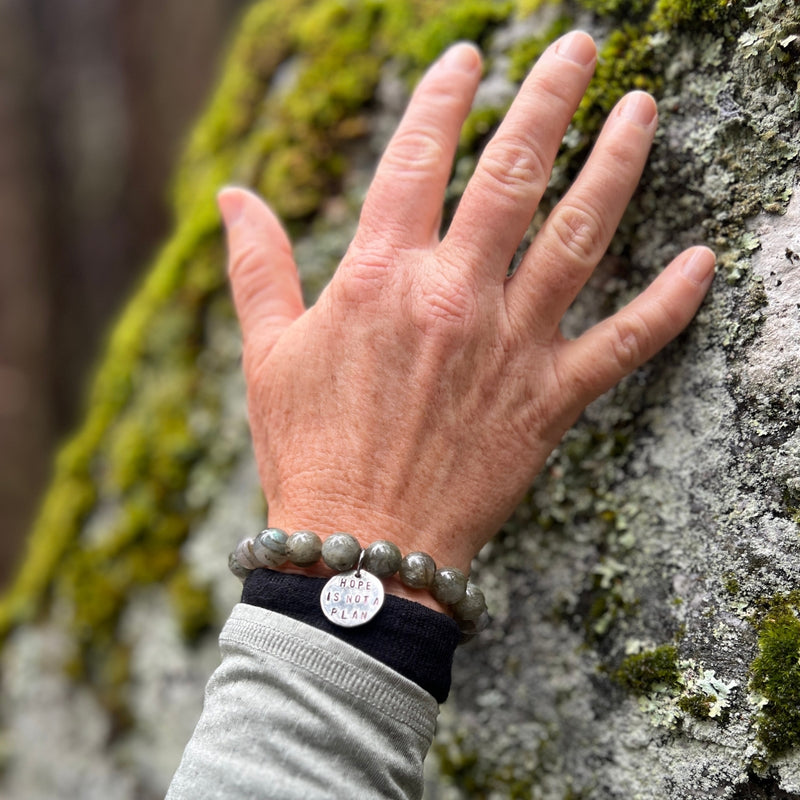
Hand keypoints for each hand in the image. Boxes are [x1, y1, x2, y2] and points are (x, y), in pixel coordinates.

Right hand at [218, 32, 713, 583]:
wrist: (363, 550)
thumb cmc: (309, 452)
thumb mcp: (268, 356)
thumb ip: (258, 268)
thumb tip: (232, 197)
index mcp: (380, 278)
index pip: (417, 158)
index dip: (444, 97)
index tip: (468, 58)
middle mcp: (453, 297)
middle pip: (513, 173)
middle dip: (549, 97)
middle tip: (581, 47)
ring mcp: (511, 346)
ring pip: (579, 236)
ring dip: (617, 165)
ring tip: (644, 109)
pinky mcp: (550, 401)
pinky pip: (624, 343)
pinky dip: (670, 303)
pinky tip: (704, 261)